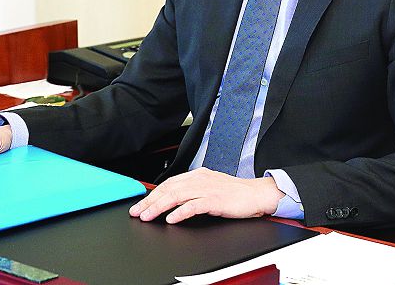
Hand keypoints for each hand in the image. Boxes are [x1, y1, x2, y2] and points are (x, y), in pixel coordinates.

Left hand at [128, 167, 284, 223]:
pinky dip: (180, 212)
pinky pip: (194, 206)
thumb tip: (172, 201)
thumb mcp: (210, 188)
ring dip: (159, 206)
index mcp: (198, 175)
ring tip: (147, 216)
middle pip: (169, 189)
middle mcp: (200, 179)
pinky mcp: (215, 200)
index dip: (152, 195)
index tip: (140, 205)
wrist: (257, 194)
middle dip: (150, 201)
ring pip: (177, 196)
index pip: (169, 183)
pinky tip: (171, 219)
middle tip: (137, 212)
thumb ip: (192, 192)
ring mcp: (207, 189)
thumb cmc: (235, 194)